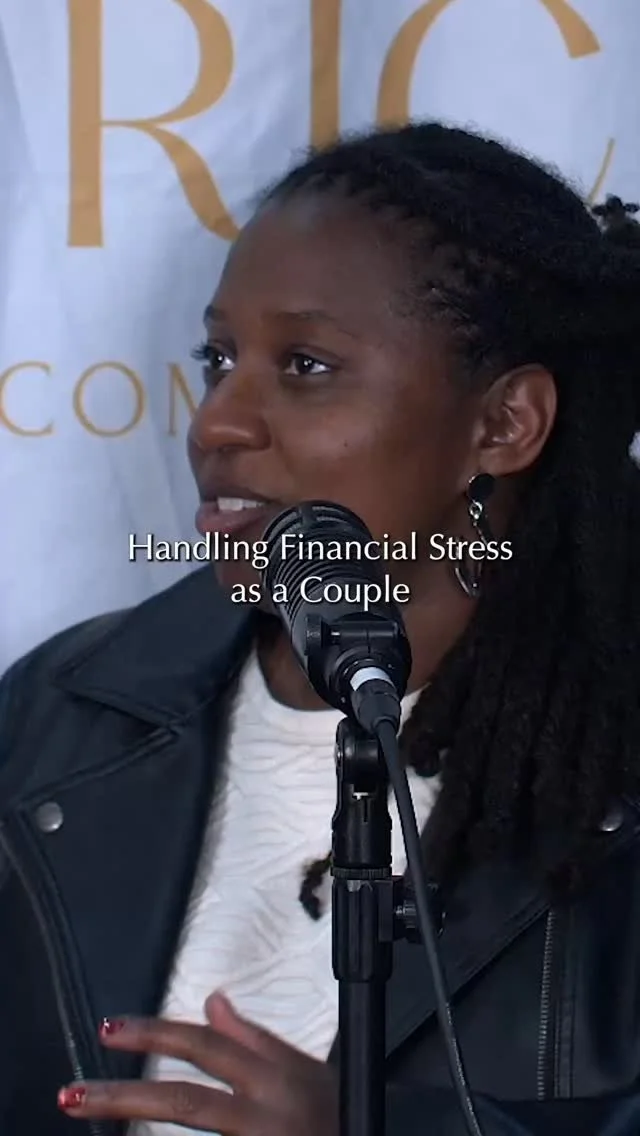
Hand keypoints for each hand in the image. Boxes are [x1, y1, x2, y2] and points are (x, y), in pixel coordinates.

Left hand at [57, 992, 337, 1133]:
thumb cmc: (337, 1116)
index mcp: (276, 1075)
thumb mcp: (301, 1070)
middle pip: (186, 1099)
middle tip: (74, 1092)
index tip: (110, 1030)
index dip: (156, 1034)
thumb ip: (253, 1037)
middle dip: (126, 1094)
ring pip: (192, 1129)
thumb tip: (212, 1000)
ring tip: (87, 1113)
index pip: (206, 1045)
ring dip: (137, 1118)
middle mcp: (266, 1111)